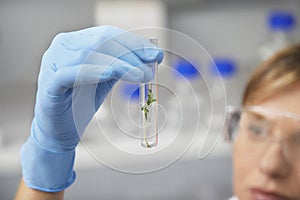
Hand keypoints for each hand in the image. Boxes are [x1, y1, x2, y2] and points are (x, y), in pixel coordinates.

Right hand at [20, 26, 162, 191]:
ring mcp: (52, 63)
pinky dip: (92, 71)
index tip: (155, 54)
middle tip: (150, 68)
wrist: (60, 130)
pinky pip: (70, 73)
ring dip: (119, 64)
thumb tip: (153, 55)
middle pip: (100, 41)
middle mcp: (62, 46)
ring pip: (88, 54)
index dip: (133, 42)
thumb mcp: (106, 78)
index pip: (107, 34)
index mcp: (76, 41)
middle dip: (130, 54)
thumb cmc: (83, 102)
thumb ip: (124, 65)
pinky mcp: (49, 84)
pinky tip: (111, 73)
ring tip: (141, 75)